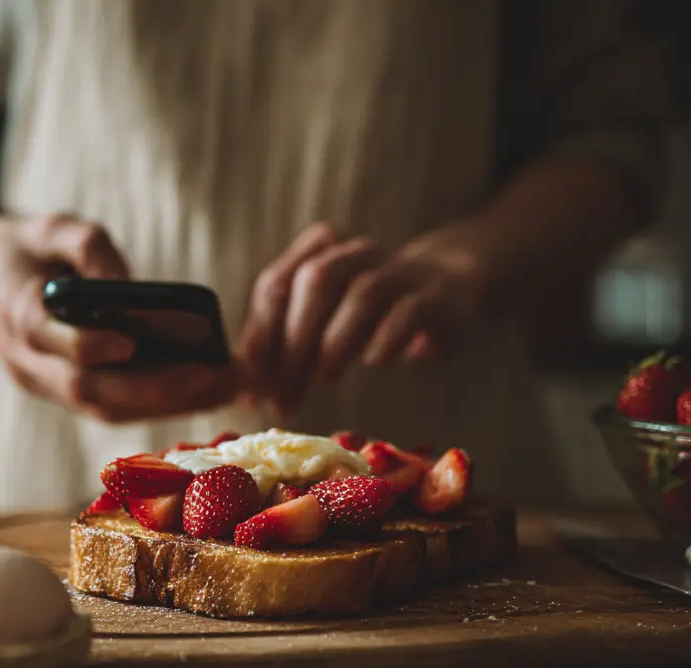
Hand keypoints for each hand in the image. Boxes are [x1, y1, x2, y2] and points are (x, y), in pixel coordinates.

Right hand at [0, 213, 240, 422]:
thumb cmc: (26, 247)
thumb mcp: (53, 226)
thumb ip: (89, 247)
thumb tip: (130, 287)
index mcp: (11, 308)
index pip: (44, 335)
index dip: (85, 343)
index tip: (130, 341)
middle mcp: (24, 359)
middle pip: (84, 388)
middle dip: (149, 388)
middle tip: (208, 375)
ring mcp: (42, 384)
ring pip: (101, 408)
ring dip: (164, 404)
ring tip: (222, 389)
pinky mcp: (63, 396)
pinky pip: (110, 409)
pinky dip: (157, 404)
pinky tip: (203, 392)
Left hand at [239, 224, 492, 413]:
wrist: (447, 288)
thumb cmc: (370, 313)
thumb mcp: (323, 322)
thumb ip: (282, 347)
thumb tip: (243, 392)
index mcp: (321, 251)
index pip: (278, 283)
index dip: (261, 333)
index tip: (253, 381)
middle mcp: (358, 254)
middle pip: (316, 281)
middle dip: (294, 341)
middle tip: (284, 393)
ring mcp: (400, 273)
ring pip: (363, 293)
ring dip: (337, 341)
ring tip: (325, 378)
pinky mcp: (435, 299)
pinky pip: (408, 313)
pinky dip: (385, 341)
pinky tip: (373, 362)